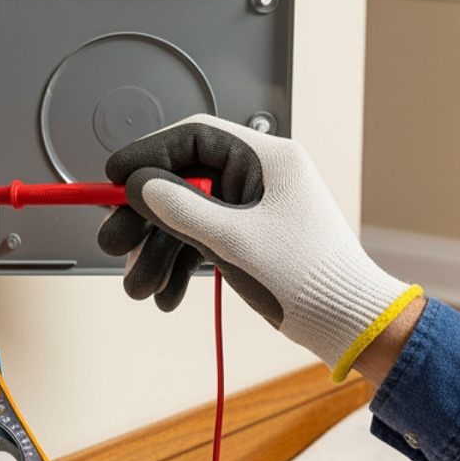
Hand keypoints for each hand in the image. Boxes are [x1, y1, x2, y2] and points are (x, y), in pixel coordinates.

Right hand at [100, 114, 421, 380]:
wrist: (348, 322)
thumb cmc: (307, 278)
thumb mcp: (233, 241)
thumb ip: (180, 209)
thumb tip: (137, 185)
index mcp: (267, 158)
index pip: (193, 138)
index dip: (147, 155)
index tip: (111, 180)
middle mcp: (261, 176)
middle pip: (184, 181)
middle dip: (145, 218)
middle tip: (111, 243)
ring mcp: (257, 208)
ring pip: (190, 218)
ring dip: (159, 252)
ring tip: (137, 288)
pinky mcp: (254, 238)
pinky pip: (206, 241)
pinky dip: (183, 266)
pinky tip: (167, 296)